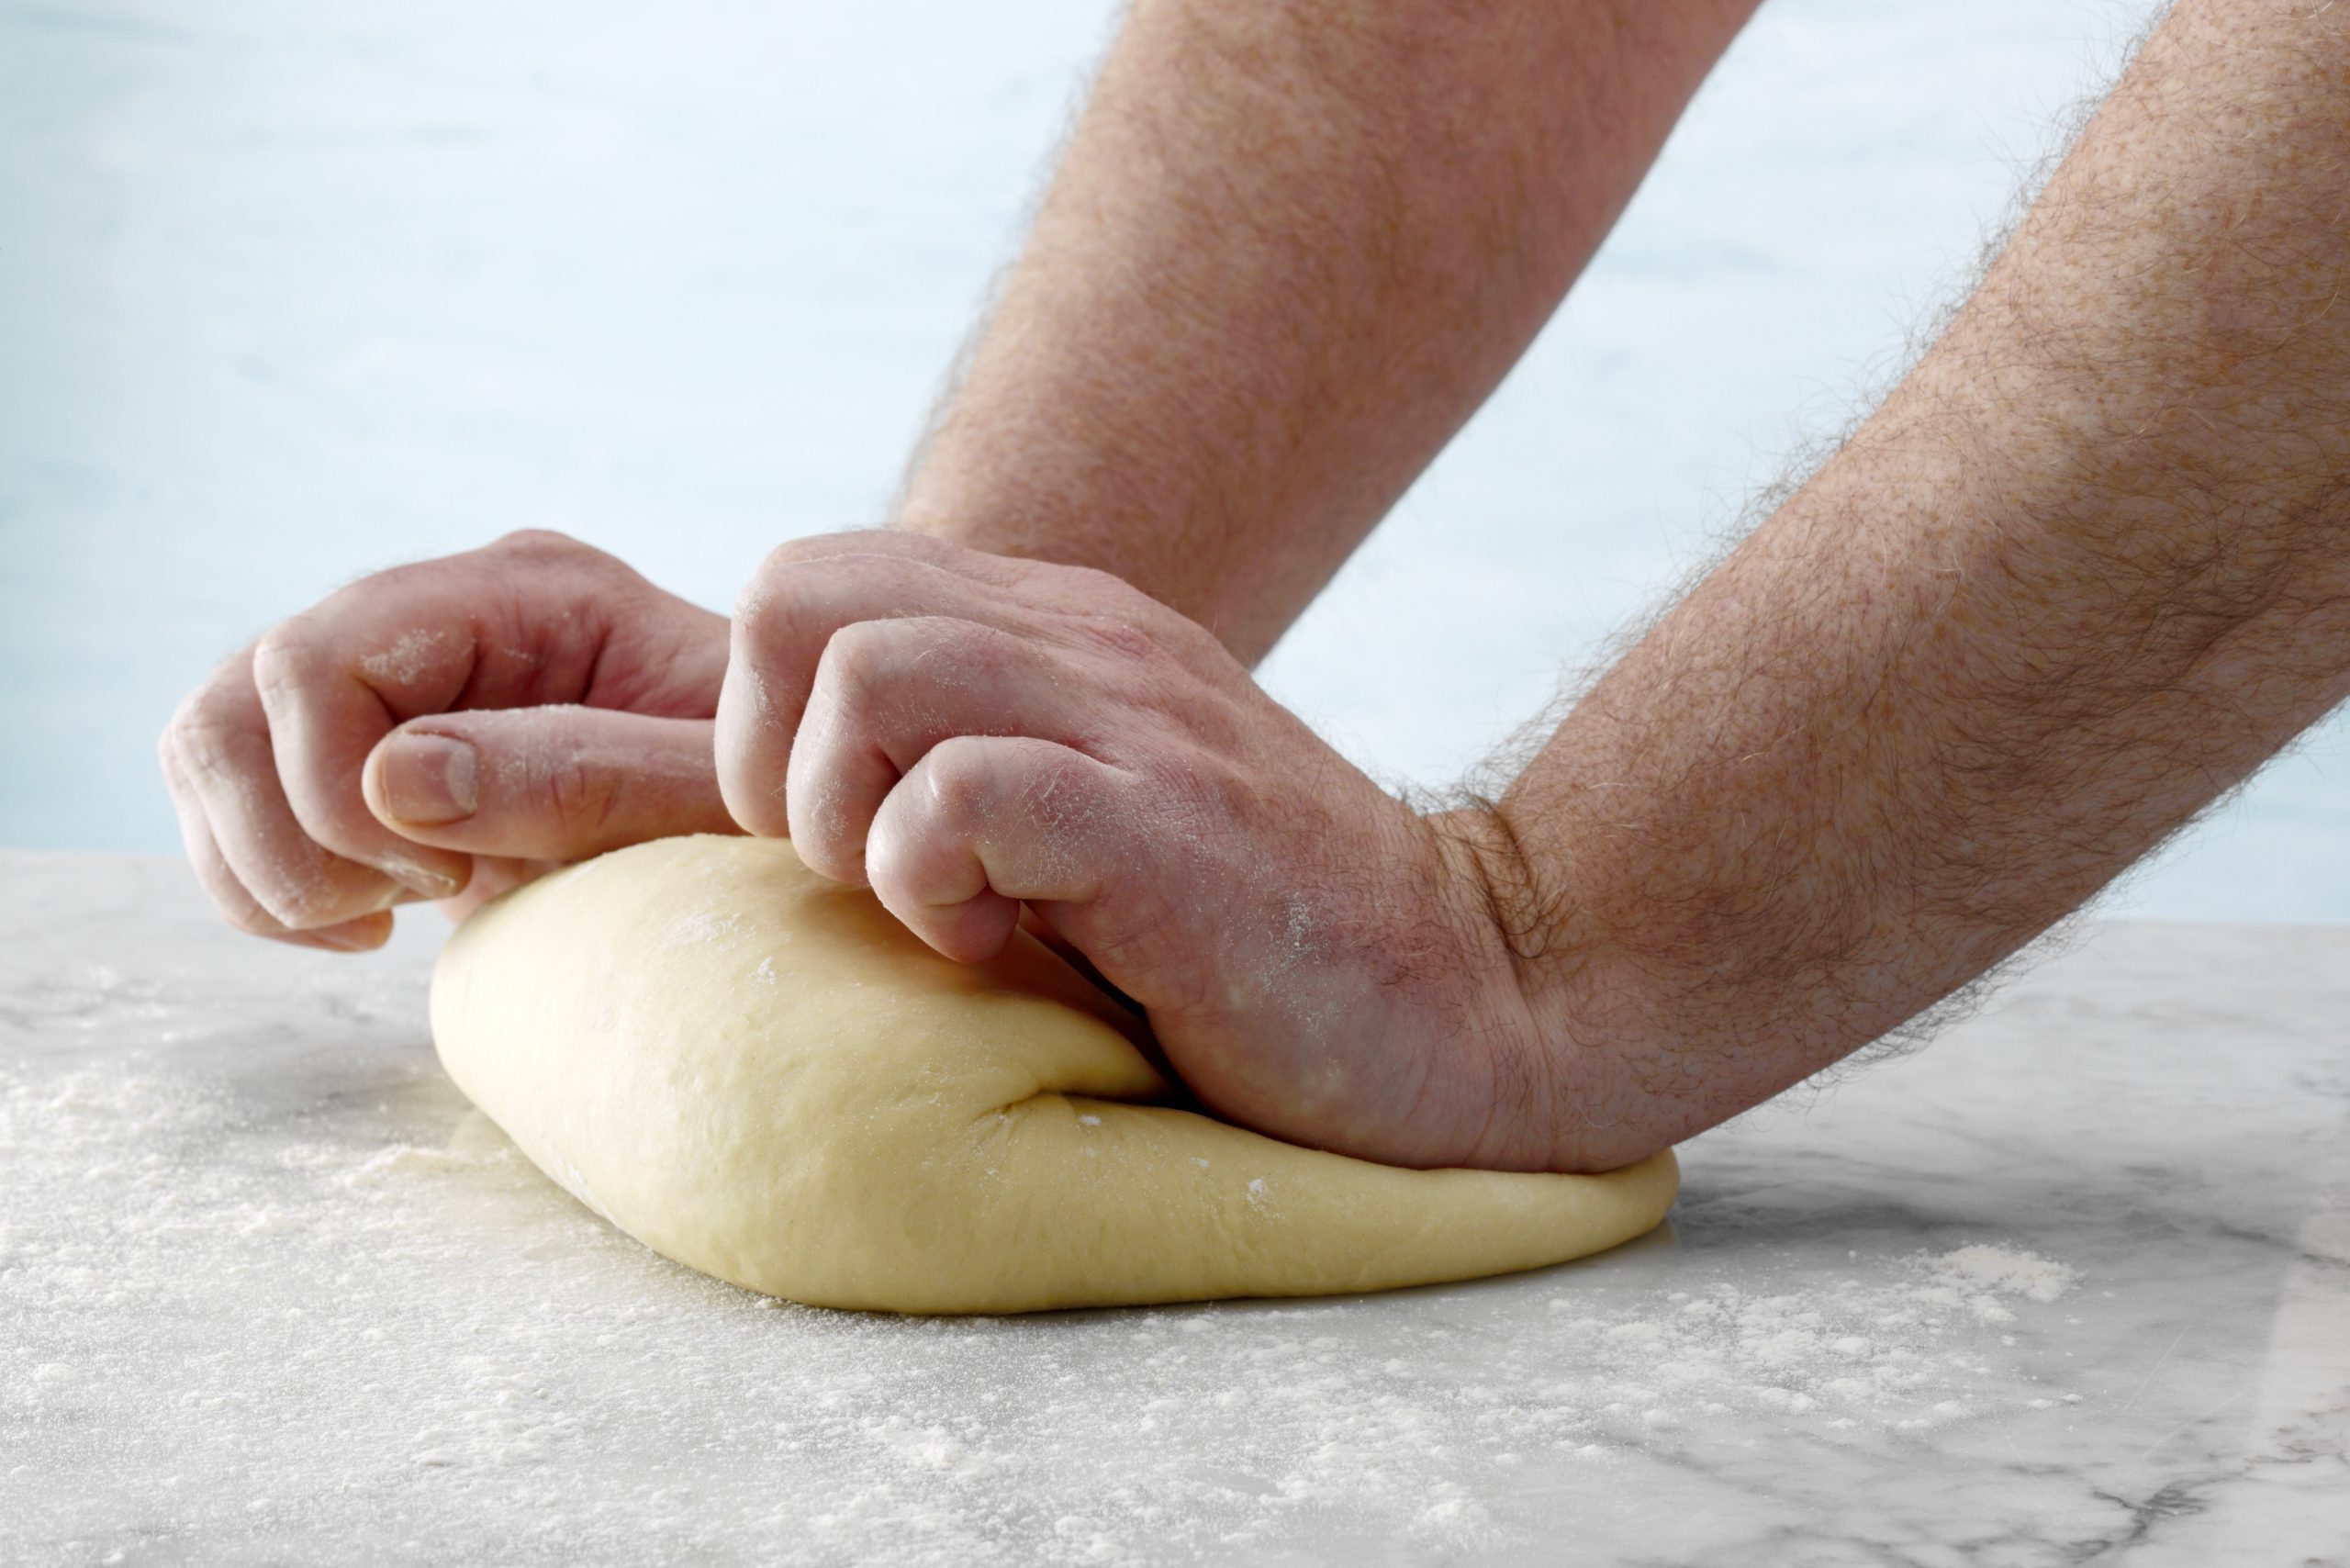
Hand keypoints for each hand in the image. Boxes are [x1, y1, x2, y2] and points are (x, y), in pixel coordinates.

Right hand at [160, 530, 735, 949]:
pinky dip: (265, 885)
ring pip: (210, 744)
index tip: (444, 875)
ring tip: (383, 918)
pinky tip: (368, 927)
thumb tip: (392, 780)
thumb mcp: (714, 791)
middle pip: (238, 693)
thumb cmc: (772, 789)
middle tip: (411, 902)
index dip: (341, 787)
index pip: (321, 653)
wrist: (790, 800)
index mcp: (526, 590)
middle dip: (291, 834)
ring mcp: (392, 678)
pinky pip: (235, 805)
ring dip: (264, 863)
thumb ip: (579, 776)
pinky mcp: (366, 753)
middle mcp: (439, 612)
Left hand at [713, 531, 1554, 1169]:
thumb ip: (980, 758)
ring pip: (864, 673)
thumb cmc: (1255, 933)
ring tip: (935, 911)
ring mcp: (1134, 720)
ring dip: (842, 820)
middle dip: (768, 756)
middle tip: (853, 870)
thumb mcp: (1100, 805)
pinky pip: (962, 791)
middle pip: (800, 595)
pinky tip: (992, 947)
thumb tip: (804, 796)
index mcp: (1059, 628)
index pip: (811, 579)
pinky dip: (927, 879)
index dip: (764, 720)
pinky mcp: (1167, 824)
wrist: (1472, 995)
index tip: (839, 843)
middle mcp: (1088, 642)